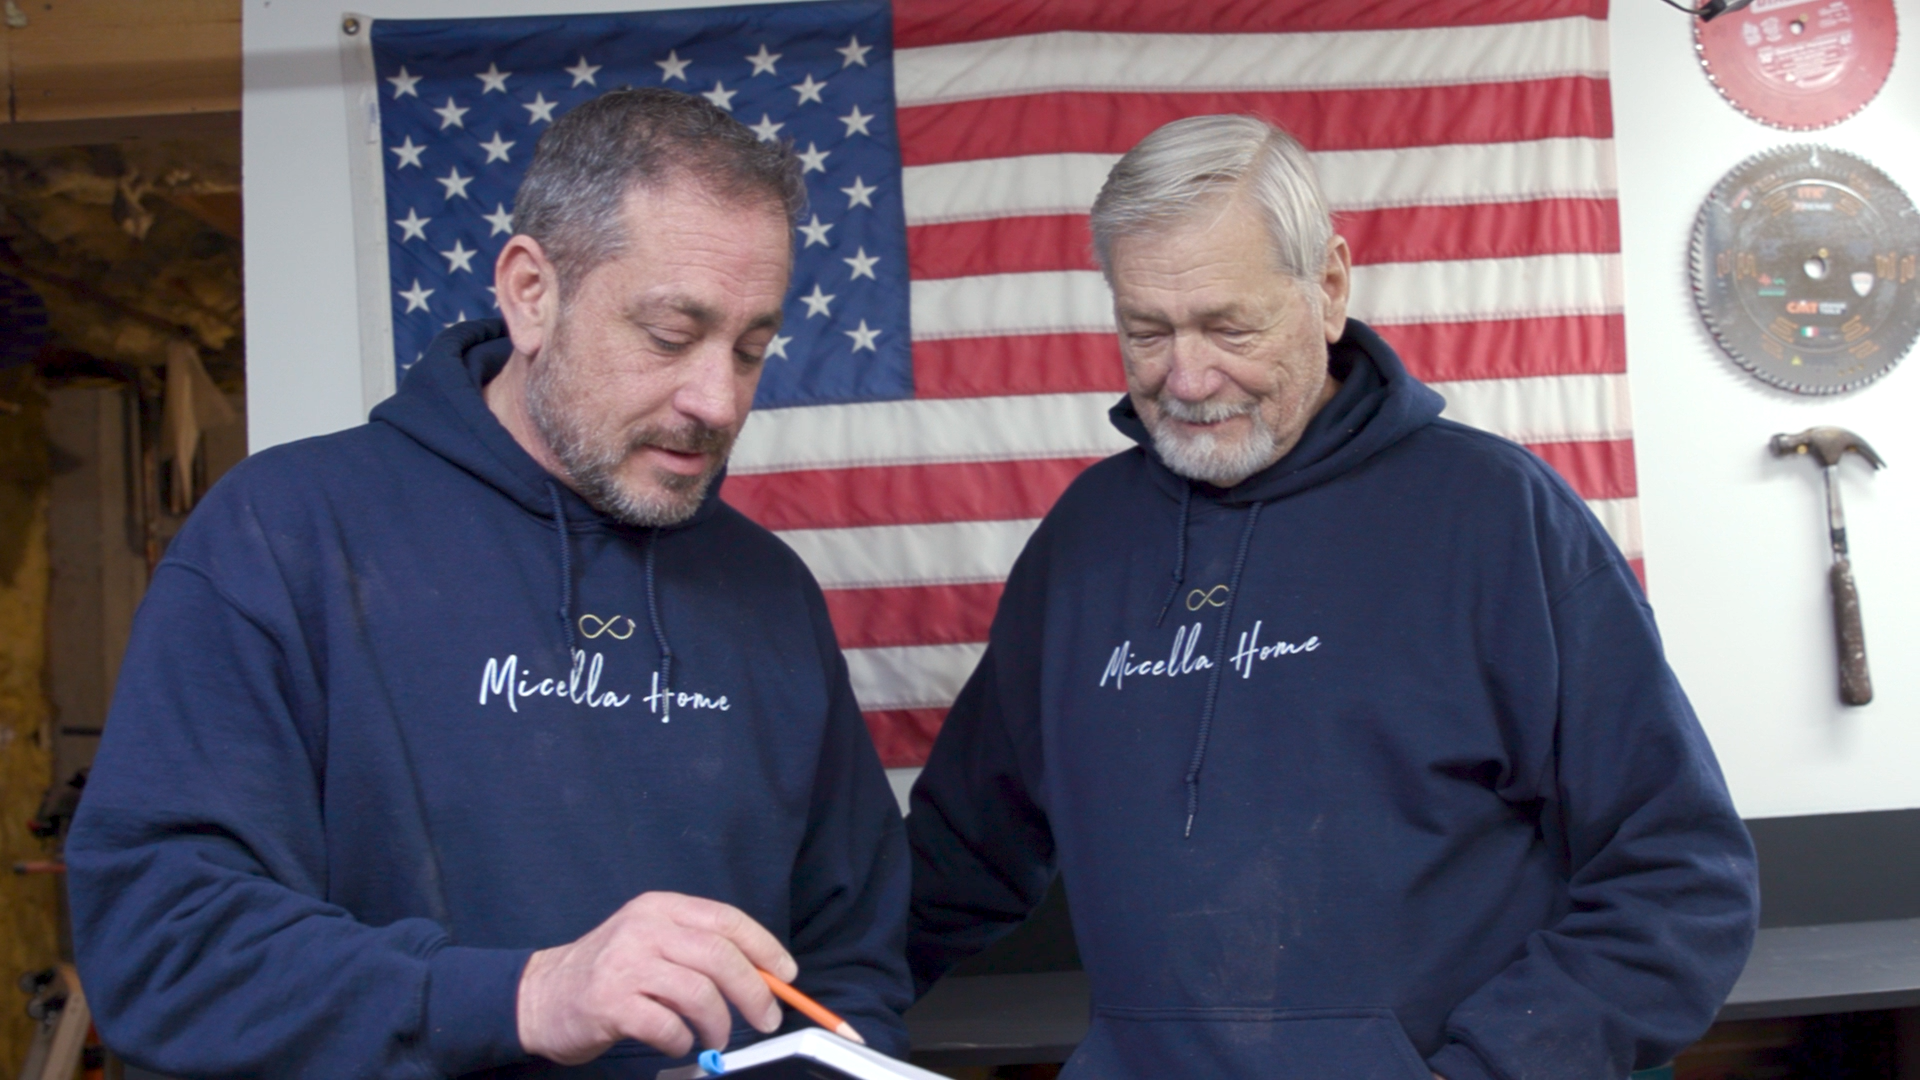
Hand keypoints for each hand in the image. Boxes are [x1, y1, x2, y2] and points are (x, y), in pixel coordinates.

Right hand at [516, 891, 798, 1063]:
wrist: (541, 996)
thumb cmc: (609, 973)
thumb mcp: (652, 943)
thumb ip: (699, 951)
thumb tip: (765, 978)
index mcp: (661, 908)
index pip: (727, 921)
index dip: (765, 948)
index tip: (787, 976)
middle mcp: (644, 929)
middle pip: (720, 957)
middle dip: (754, 993)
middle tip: (766, 1020)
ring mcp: (625, 965)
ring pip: (699, 993)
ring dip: (719, 1024)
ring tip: (716, 1039)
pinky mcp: (609, 1002)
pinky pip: (667, 1026)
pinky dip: (682, 1040)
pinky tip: (678, 1042)